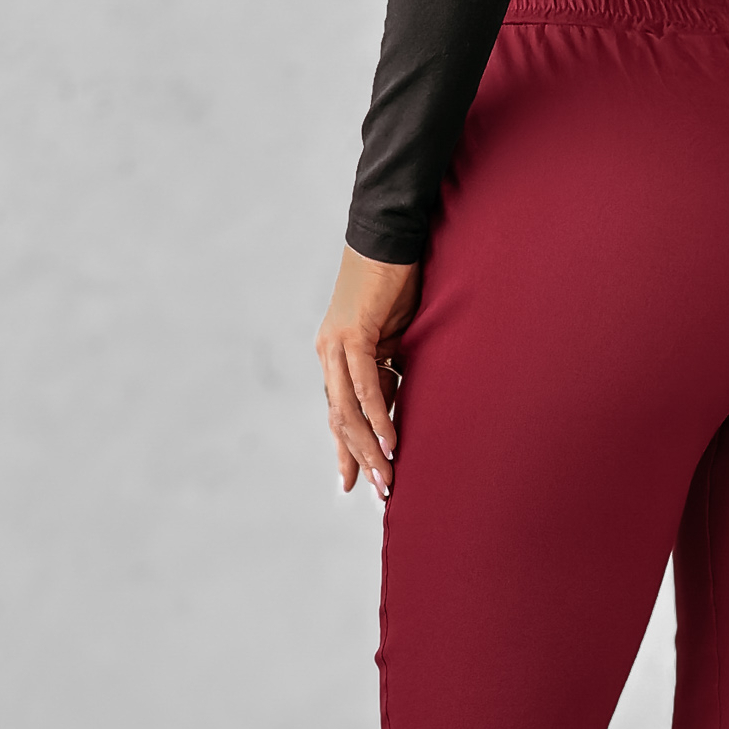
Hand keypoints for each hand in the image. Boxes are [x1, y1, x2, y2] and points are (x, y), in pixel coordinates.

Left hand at [315, 246, 421, 499]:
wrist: (389, 235)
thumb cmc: (396, 281)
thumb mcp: (396, 338)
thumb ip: (392, 370)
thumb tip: (399, 401)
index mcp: (337, 355)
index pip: (339, 413)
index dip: (346, 450)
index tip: (354, 484)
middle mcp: (329, 353)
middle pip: (340, 419)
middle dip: (360, 460)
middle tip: (380, 492)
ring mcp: (337, 343)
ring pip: (348, 409)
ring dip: (369, 447)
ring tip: (387, 477)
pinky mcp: (353, 332)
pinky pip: (364, 385)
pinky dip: (377, 416)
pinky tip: (389, 442)